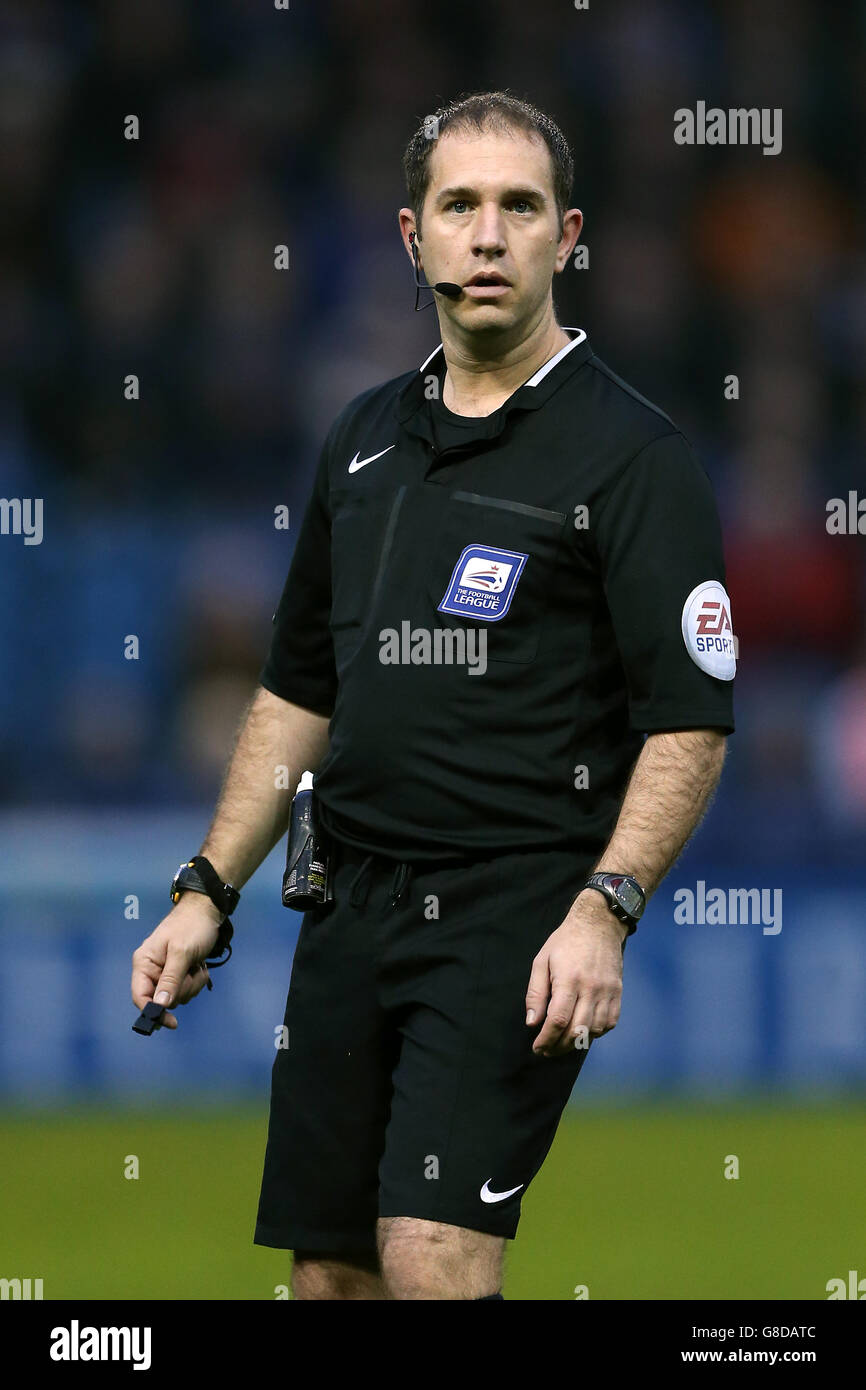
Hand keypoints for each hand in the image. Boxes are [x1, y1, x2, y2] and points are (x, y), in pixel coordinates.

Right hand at [131, 895, 223, 1030]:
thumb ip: (171, 979)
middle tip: (192, 971)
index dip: (154, 1012)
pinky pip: (187, 989)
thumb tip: (160, 1005)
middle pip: (163, 1000)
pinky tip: (199, 965)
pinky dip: (197, 980)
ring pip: (178, 996)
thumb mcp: (182, 952)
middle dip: (182, 990)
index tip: (172, 1022)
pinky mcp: (178, 972)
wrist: (208, 910)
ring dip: (192, 984)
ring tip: (196, 965)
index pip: (140, 997)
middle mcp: (151, 969)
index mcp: (144, 963)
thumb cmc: (192, 926)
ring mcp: (165, 972)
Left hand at [525, 892, 626, 1057]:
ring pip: (594, 1030)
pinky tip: (584, 1032)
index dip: (546, 1039)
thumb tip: (532, 1023)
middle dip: (559, 1047)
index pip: (558, 1020)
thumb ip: (536, 993)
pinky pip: (609, 1023)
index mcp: (568, 979)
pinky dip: (596, 1033)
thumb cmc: (565, 942)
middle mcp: (591, 988)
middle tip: (547, 1051)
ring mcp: (607, 991)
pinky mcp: (618, 992)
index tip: (537, 1048)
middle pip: (576, 1031)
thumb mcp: (542, 961)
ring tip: (563, 1043)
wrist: (599, 924)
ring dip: (577, 1043)